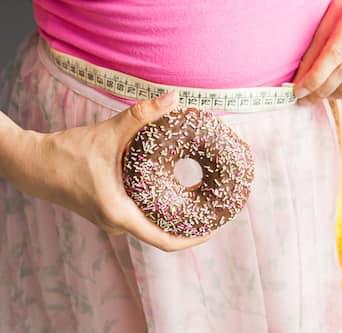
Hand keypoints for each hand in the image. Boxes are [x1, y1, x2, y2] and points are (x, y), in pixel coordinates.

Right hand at [4, 91, 212, 251]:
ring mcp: (112, 220)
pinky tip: (173, 193)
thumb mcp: (108, 133)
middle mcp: (118, 223)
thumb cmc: (66, 153)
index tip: (214, 229)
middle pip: (162, 236)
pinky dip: (160, 211)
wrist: (33, 164)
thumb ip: (141, 115)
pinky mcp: (109, 212)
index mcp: (120, 214)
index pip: (165, 241)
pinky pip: (141, 219)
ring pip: (151, 227)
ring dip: (175, 218)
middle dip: (190, 226)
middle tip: (213, 210)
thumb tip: (174, 98)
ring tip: (199, 201)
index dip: (193, 238)